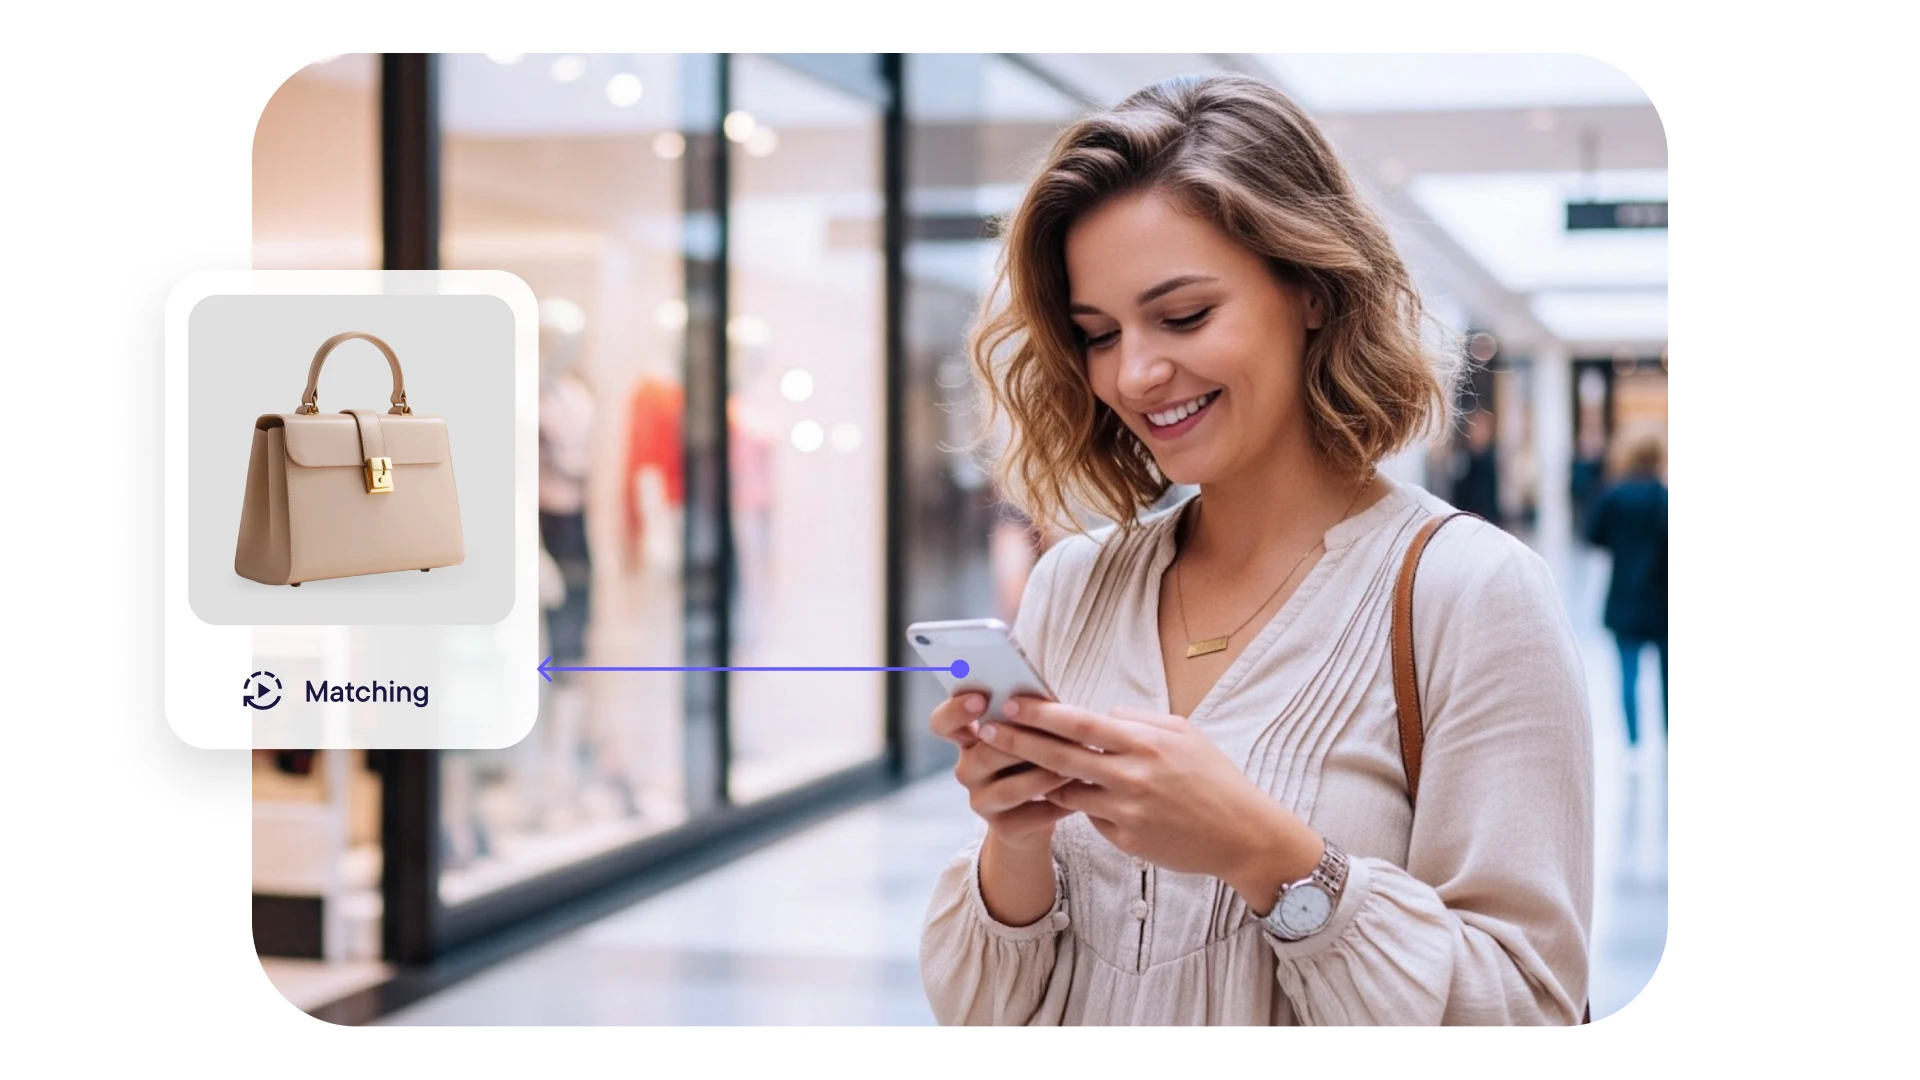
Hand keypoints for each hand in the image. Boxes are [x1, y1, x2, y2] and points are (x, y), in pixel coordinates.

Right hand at [930, 692, 1074, 849]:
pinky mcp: (1003, 829)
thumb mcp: (1029, 734)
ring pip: (1009, 789)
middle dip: (1021, 744)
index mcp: (968, 739)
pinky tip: (1079, 794)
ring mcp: (981, 802)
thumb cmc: (1034, 759)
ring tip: (1074, 768)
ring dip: (1045, 777)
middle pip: (983, 754)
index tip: (981, 699)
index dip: (955, 710)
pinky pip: (1032, 816)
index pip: (942, 723)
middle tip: (1054, 735)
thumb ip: (1029, 716)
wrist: (1036, 815)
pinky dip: (1059, 805)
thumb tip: (1046, 701)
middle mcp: (967, 770)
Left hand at [977, 697, 1322, 898]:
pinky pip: (1091, 818)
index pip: (1082, 723)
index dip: (1042, 713)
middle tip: (985, 730)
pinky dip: (1081, 806)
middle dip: (1018, 742)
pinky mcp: (1125, 840)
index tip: (1010, 702)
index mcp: (1145, 744)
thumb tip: (1101, 713)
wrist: (1242, 835)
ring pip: (1068, 791)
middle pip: (1061, 757)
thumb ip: (1138, 721)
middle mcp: (1131, 777)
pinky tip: (1071, 798)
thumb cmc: (1214, 778)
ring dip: (1041, 778)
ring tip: (1012, 762)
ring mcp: (1126, 812)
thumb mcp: (1183, 734)